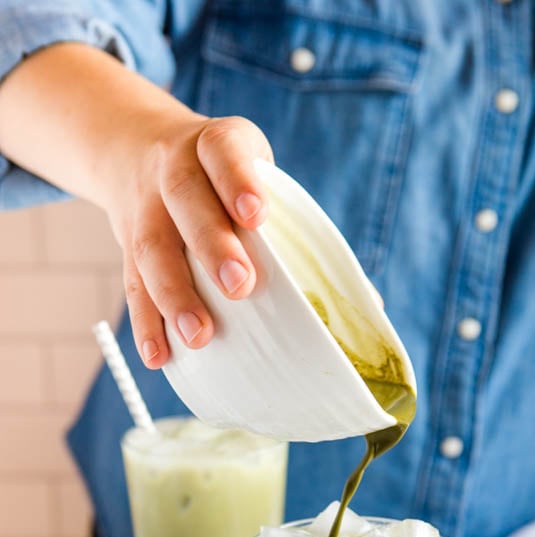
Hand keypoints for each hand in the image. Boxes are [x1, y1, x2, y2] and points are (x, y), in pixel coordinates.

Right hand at [103, 113, 273, 367]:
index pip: (222, 150)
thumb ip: (294, 221)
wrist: (135, 145)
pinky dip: (146, 323)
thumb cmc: (223, 176)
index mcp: (212, 143)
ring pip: (152, 248)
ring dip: (175, 295)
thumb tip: (366, 302)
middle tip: (239, 286)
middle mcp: (171, 168)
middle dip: (212, 245)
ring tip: (199, 335)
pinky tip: (158, 354)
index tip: (256, 214)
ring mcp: (144, 208)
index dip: (237, 179)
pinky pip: (132, 284)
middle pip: (185, 200)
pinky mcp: (127, 246)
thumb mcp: (252, 168)